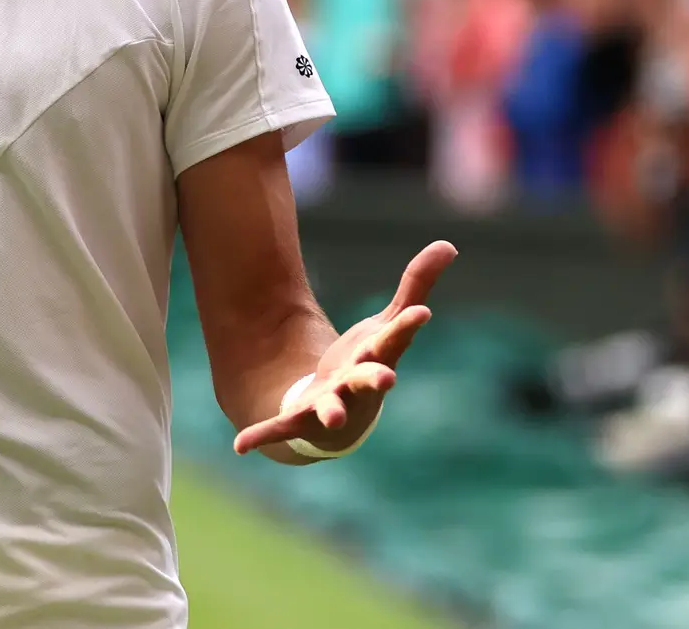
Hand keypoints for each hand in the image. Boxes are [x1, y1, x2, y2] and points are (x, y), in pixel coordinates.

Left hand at [234, 240, 456, 458]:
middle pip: (370, 381)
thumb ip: (415, 285)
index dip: (407, 325)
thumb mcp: (387, 324)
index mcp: (378, 360)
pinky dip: (261, 436)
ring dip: (332, 412)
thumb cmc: (369, 364)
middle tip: (388, 379)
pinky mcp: (300, 421)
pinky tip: (240, 444)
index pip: (395, 339)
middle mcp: (358, 387)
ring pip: (332, 409)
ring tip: (331, 416)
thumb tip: (448, 245)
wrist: (342, 417)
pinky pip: (280, 428)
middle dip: (376, 379)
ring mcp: (330, 406)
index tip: (421, 313)